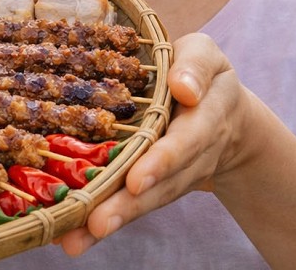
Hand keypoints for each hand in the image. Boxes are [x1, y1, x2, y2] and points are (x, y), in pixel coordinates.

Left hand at [54, 32, 255, 256]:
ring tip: (76, 240)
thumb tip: (184, 88)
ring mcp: (176, 176)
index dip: (163, 160)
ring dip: (113, 220)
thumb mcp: (204, 55)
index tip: (136, 180)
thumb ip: (195, 66)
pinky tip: (72, 238)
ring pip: (146, 201)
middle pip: (162, 184)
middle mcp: (193, 154)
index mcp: (206, 115)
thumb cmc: (200, 74)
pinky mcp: (155, 187)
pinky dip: (103, 224)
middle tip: (97, 221)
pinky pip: (133, 205)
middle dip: (130, 205)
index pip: (187, 140)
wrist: (224, 113)